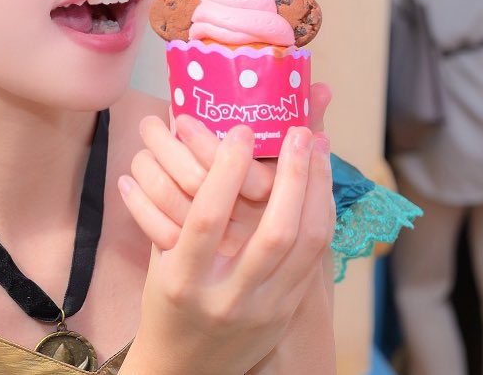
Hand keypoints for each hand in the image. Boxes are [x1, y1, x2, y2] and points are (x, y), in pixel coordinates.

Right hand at [118, 114, 335, 374]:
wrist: (184, 368)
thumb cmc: (168, 300)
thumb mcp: (161, 257)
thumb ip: (179, 205)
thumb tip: (182, 131)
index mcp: (183, 280)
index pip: (207, 218)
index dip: (227, 170)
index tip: (240, 132)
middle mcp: (227, 298)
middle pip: (275, 232)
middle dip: (292, 175)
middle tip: (297, 132)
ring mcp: (264, 310)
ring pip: (307, 244)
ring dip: (317, 188)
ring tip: (317, 146)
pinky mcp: (287, 313)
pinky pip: (315, 257)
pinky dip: (321, 214)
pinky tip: (319, 184)